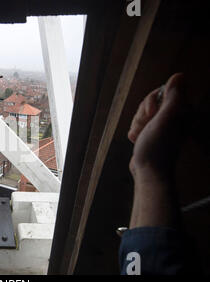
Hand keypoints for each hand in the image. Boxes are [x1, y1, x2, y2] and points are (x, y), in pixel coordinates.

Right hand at [128, 73, 189, 227]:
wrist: (148, 171)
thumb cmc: (157, 147)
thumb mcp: (166, 118)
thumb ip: (174, 97)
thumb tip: (179, 76)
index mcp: (179, 111)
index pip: (159, 92)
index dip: (150, 102)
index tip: (152, 115)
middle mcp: (171, 117)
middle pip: (148, 102)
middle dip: (142, 115)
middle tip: (147, 127)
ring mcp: (160, 125)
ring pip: (141, 113)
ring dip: (137, 124)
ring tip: (142, 136)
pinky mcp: (150, 133)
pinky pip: (137, 124)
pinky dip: (135, 131)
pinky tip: (138, 140)